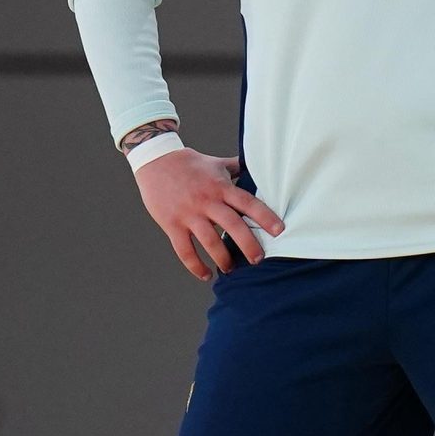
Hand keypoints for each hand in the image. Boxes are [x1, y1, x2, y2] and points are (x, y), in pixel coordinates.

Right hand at [136, 146, 285, 277]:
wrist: (154, 161)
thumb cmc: (188, 163)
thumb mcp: (216, 162)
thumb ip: (236, 167)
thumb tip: (258, 164)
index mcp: (220, 186)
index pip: (247, 202)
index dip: (265, 217)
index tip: (280, 231)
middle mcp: (207, 201)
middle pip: (233, 225)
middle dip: (248, 245)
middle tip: (258, 259)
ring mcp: (189, 214)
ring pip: (210, 242)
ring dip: (223, 259)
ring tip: (230, 269)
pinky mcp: (172, 224)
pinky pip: (185, 250)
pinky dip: (196, 266)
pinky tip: (206, 275)